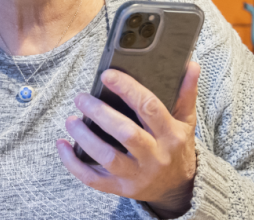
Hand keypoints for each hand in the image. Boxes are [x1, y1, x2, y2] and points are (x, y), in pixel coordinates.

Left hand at [56, 62, 200, 217]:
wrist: (179, 189)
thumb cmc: (177, 148)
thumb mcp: (186, 122)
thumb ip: (186, 93)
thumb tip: (191, 65)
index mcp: (171, 135)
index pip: (149, 107)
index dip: (127, 89)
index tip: (107, 75)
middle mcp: (155, 156)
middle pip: (126, 133)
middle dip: (100, 113)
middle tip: (81, 98)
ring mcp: (137, 175)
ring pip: (107, 157)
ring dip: (85, 138)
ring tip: (71, 120)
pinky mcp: (121, 188)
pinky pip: (93, 179)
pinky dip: (74, 163)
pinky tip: (62, 144)